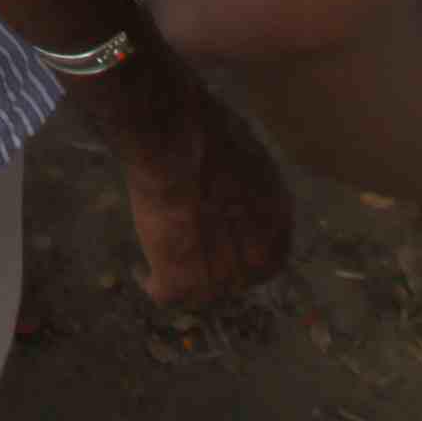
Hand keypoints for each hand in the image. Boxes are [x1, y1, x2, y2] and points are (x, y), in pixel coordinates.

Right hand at [103, 65, 293, 312]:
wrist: (175, 140)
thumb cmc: (205, 127)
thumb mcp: (241, 149)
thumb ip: (243, 178)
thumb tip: (230, 181)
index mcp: (276, 219)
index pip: (272, 254)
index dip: (249, 253)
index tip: (231, 246)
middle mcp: (257, 253)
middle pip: (240, 279)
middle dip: (220, 269)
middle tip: (195, 254)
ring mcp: (221, 272)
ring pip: (204, 292)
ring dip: (188, 279)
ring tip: (166, 263)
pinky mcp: (180, 279)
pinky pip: (166, 294)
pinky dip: (154, 284)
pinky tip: (145, 272)